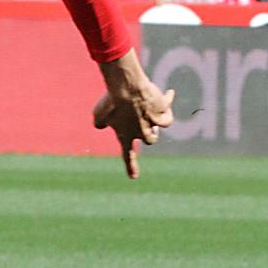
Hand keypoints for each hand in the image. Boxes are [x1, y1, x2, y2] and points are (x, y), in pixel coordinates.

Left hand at [91, 53, 174, 178]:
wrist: (127, 90)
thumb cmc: (111, 102)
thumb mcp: (99, 113)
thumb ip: (99, 122)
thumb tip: (99, 125)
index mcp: (126, 136)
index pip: (127, 155)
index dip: (130, 166)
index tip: (133, 177)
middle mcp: (141, 132)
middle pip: (151, 139)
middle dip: (151, 133)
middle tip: (149, 124)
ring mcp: (153, 122)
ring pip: (163, 124)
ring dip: (161, 119)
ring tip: (159, 109)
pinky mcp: (162, 110)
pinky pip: (167, 108)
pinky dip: (167, 101)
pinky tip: (168, 94)